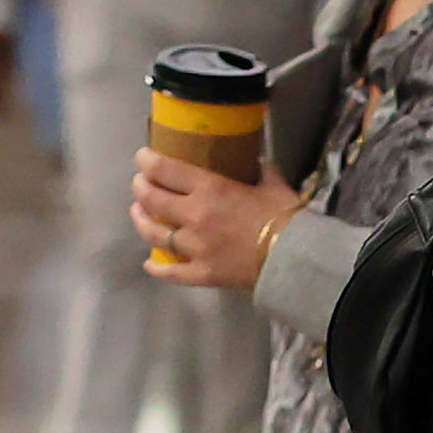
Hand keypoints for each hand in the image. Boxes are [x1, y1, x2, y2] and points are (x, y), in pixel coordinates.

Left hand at [132, 146, 298, 291]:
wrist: (294, 259)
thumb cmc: (284, 216)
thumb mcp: (272, 183)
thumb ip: (260, 169)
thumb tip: (255, 161)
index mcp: (210, 189)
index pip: (165, 170)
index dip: (147, 161)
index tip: (142, 157)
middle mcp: (194, 216)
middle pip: (152, 199)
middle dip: (140, 187)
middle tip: (139, 183)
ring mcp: (194, 248)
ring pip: (154, 233)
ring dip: (141, 220)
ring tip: (138, 212)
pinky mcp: (201, 274)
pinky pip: (171, 272)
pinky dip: (157, 268)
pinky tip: (149, 263)